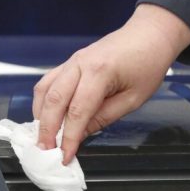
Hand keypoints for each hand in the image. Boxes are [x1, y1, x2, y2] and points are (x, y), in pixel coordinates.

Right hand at [33, 4, 189, 163]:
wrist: (149, 34)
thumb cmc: (148, 63)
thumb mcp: (133, 99)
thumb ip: (104, 117)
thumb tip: (81, 135)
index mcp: (100, 72)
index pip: (77, 112)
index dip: (69, 137)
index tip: (65, 156)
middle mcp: (80, 64)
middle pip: (54, 100)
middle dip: (47, 129)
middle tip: (46, 151)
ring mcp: (72, 61)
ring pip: (44, 89)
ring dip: (40, 115)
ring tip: (43, 137)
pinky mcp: (70, 62)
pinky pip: (48, 81)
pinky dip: (43, 101)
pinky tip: (45, 117)